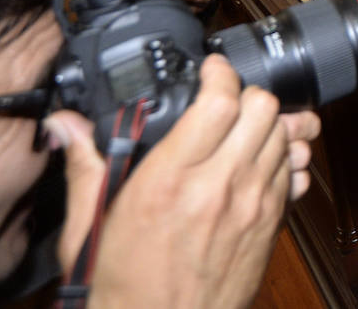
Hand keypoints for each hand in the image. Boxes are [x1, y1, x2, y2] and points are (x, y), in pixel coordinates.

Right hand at [45, 55, 321, 308]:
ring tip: (245, 127)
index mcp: (169, 181)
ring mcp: (251, 207)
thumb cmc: (120, 286)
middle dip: (248, 93)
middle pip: (263, 110)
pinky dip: (282, 158)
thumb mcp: (87, 225)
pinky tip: (260, 162)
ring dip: (268, 125)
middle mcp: (218, 188)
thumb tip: (64, 124)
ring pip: (284, 137)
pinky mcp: (270, 226)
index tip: (211, 70)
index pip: (219, 102)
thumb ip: (84, 166)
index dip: (220, 74)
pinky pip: (293, 173)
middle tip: (229, 99)